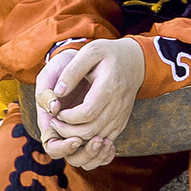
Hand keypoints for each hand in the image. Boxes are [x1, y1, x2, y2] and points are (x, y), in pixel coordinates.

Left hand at [32, 38, 145, 168]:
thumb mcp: (90, 51)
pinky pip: (106, 137)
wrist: (134, 61)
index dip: (68, 117)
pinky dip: (90, 138)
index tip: (57, 112)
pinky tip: (78, 129)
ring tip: (63, 126)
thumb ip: (72, 71)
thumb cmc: (108, 54)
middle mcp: (118, 103)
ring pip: (98, 137)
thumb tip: (58, 92)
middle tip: (55, 123)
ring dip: (77, 137)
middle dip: (68, 131)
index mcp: (109, 86)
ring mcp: (122, 114)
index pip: (87, 113)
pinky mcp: (122, 120)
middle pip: (92, 129)